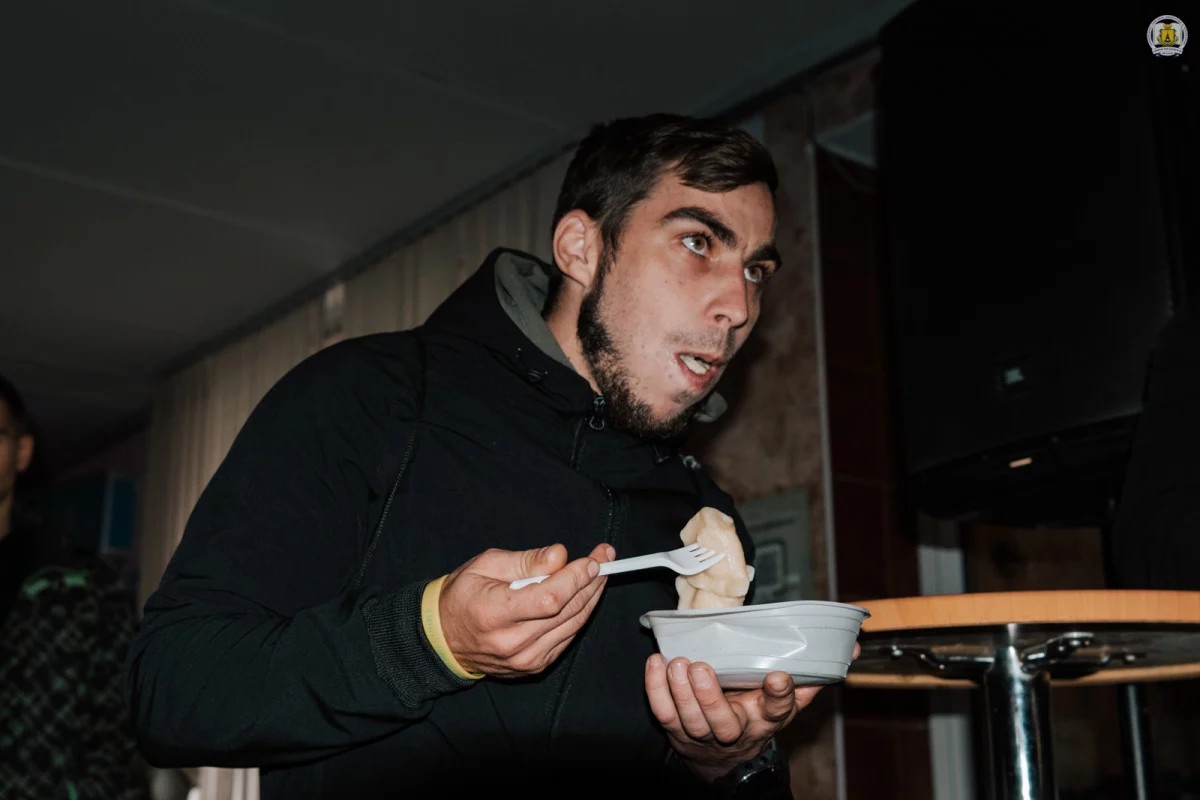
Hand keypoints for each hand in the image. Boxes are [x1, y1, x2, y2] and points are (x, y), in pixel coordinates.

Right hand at [439, 542, 614, 676]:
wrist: (444, 638)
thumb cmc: (462, 595)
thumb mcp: (486, 565)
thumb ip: (525, 561)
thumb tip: (560, 555)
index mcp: (495, 613)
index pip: (550, 597)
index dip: (576, 577)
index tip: (592, 559)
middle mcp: (512, 642)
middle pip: (567, 611)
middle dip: (591, 581)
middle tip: (604, 558)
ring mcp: (525, 659)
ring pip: (573, 625)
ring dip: (591, 597)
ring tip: (598, 573)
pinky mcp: (534, 666)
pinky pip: (567, 638)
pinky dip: (579, 615)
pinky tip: (583, 595)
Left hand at [644, 656, 824, 781]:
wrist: (726, 756)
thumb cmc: (756, 712)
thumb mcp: (789, 697)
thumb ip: (814, 672)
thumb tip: (850, 648)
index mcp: (767, 717)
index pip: (778, 708)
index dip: (779, 694)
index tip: (778, 677)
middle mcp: (737, 728)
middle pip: (723, 721)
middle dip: (710, 696)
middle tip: (701, 668)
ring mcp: (704, 733)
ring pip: (689, 719)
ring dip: (680, 691)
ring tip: (677, 664)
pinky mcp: (677, 730)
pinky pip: (663, 713)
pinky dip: (655, 689)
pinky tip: (656, 664)